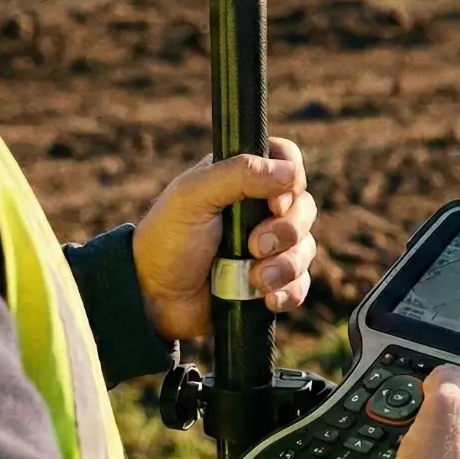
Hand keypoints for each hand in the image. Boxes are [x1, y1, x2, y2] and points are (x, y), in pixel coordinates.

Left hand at [131, 137, 316, 341]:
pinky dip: (289, 292)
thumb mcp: (192, 197)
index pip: (286, 159)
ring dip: (286, 266)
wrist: (152, 299)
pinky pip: (300, 283)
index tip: (274, 203)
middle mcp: (259, 208)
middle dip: (288, 230)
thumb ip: (238, 174)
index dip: (292, 179)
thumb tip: (290, 173)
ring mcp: (268, 247)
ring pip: (306, 247)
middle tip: (256, 246)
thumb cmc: (166, 241)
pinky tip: (265, 298)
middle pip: (305, 206)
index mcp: (240, 177)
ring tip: (255, 280)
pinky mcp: (271, 281)